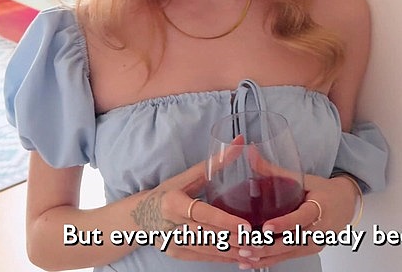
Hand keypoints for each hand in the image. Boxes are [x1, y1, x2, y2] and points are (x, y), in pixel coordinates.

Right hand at [131, 159, 251, 264]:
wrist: (140, 216)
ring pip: (209, 250)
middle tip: (261, 242)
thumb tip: (240, 142)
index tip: (247, 226)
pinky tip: (242, 259)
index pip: (203, 214)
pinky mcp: (178, 254)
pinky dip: (224, 259)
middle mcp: (172, 225)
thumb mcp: (187, 176)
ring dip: (233, 253)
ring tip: (256, 252)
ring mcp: (174, 243)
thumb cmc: (167, 192)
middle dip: (235, 240)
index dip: (225, 221)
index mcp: (173, 203)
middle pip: (208, 235)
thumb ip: (215, 162)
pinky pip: (205, 258)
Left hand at [236, 174, 358, 268]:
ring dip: (265, 256)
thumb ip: (276, 171)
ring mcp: (315, 243)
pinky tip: (251, 262)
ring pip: (288, 253)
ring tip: (243, 254)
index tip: (266, 227)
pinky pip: (287, 258)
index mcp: (320, 207)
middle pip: (293, 242)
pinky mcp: (309, 251)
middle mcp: (320, 229)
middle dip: (267, 246)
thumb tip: (251, 154)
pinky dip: (269, 261)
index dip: (284, 224)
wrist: (345, 205)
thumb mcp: (303, 178)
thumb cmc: (323, 190)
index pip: (301, 218)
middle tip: (246, 245)